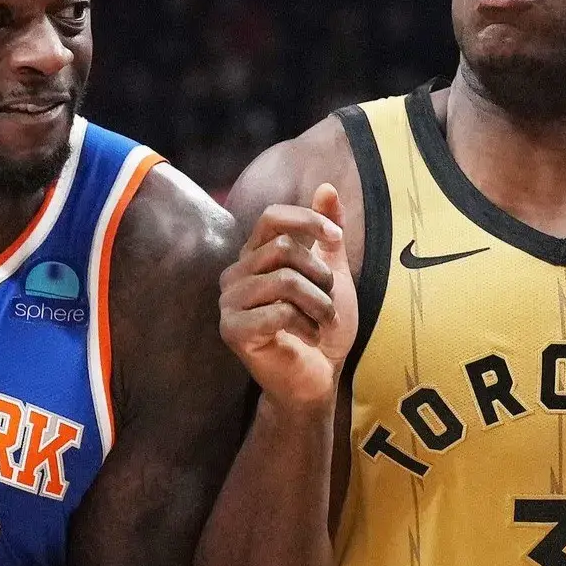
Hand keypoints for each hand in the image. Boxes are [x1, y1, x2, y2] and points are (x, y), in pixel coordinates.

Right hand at [221, 187, 357, 409]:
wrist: (316, 379)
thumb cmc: (320, 327)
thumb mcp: (332, 273)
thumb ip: (327, 233)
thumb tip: (327, 186)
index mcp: (253, 256)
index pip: (271, 217)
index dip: (307, 221)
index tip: (336, 239)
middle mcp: (235, 274)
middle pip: (282, 248)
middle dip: (320, 274)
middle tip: (329, 302)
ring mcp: (229, 302)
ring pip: (284, 280)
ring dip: (318, 303)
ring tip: (323, 321)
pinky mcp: (233, 330)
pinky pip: (277, 311)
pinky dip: (305, 324)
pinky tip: (308, 337)